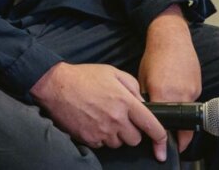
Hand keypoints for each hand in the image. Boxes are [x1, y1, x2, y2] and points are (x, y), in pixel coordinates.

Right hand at [30, 62, 169, 161]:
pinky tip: (92, 122)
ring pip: (119, 144)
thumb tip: (143, 103)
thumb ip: (132, 86)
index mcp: (125, 102)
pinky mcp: (89, 139)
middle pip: (135, 139)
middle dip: (131, 131)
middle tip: (120, 118)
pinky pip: (102, 145)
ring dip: (115, 135)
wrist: (55, 85)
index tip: (162, 143)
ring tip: (103, 118)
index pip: (152, 126)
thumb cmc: (83, 76)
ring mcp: (102, 131)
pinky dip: (100, 137)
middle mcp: (116, 119)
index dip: (161, 137)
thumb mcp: (112, 72)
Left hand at [139, 5, 201, 154]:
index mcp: (162, 94)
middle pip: (182, 126)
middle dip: (178, 138)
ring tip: (172, 105)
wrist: (171, 37)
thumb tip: (146, 115)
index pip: (164, 125)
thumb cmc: (154, 56)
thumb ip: (147, 99)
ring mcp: (192, 91)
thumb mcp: (143, 79)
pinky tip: (177, 92)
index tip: (162, 152)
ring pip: (188, 114)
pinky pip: (192, 101)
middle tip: (172, 143)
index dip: (163, 141)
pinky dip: (185, 102)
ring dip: (181, 117)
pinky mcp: (198, 86)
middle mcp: (180, 95)